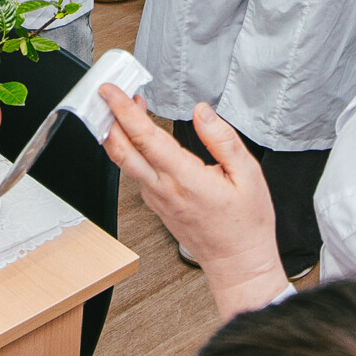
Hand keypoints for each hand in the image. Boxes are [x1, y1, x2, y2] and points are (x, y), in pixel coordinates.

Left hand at [96, 87, 288, 318]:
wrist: (237, 264)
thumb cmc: (246, 225)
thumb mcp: (249, 175)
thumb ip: (223, 140)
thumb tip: (202, 113)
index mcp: (186, 179)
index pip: (145, 138)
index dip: (124, 111)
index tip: (111, 91)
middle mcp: (164, 189)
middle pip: (122, 150)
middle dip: (109, 117)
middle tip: (106, 92)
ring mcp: (156, 199)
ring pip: (125, 162)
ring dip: (119, 133)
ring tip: (124, 108)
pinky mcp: (156, 205)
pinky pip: (136, 174)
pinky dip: (130, 151)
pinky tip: (138, 139)